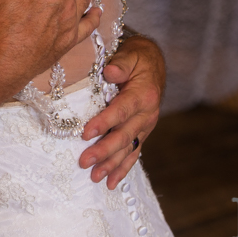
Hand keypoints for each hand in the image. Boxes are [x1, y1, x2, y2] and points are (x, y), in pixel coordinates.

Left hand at [79, 35, 164, 188]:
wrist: (153, 64)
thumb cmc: (137, 58)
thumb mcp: (130, 54)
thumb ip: (121, 63)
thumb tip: (110, 71)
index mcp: (143, 95)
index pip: (121, 111)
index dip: (104, 123)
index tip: (85, 133)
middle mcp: (147, 114)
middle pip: (124, 135)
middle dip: (104, 151)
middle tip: (84, 162)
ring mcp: (145, 126)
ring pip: (128, 149)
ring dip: (111, 164)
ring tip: (94, 177)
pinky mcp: (141, 133)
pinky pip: (133, 153)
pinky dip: (122, 168)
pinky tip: (110, 182)